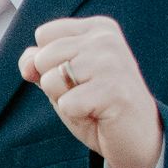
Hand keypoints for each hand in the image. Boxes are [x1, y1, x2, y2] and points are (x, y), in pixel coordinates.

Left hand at [18, 16, 163, 167]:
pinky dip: (76, 115)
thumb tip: (28, 65)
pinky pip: (66, 103)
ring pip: (51, 80)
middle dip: (55, 83)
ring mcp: (112, 63)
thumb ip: (38, 63)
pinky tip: (99, 114)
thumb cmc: (96, 105)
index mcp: (98, 28)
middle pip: (42, 57)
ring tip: (92, 103)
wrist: (139, 138)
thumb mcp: (62, 78)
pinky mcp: (114, 90)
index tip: (79, 76)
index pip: (43, 35)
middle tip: (86, 94)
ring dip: (64, 100)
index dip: (49, 63)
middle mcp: (107, 39)